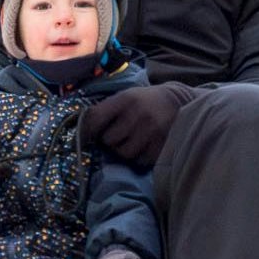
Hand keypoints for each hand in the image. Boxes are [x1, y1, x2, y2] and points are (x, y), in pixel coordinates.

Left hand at [80, 84, 197, 165]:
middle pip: (109, 140)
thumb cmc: (144, 101)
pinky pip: (140, 161)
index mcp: (125, 100)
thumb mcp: (125, 97)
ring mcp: (151, 131)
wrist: (177, 101)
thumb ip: (105, 110)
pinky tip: (143, 147)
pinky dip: (138, 157)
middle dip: (110, 140)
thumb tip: (80, 130)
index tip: (85, 136)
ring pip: (123, 153)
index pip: (96, 118)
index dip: (87, 130)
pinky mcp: (161, 145)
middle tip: (117, 136)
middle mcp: (137, 114)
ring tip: (130, 142)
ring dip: (123, 150)